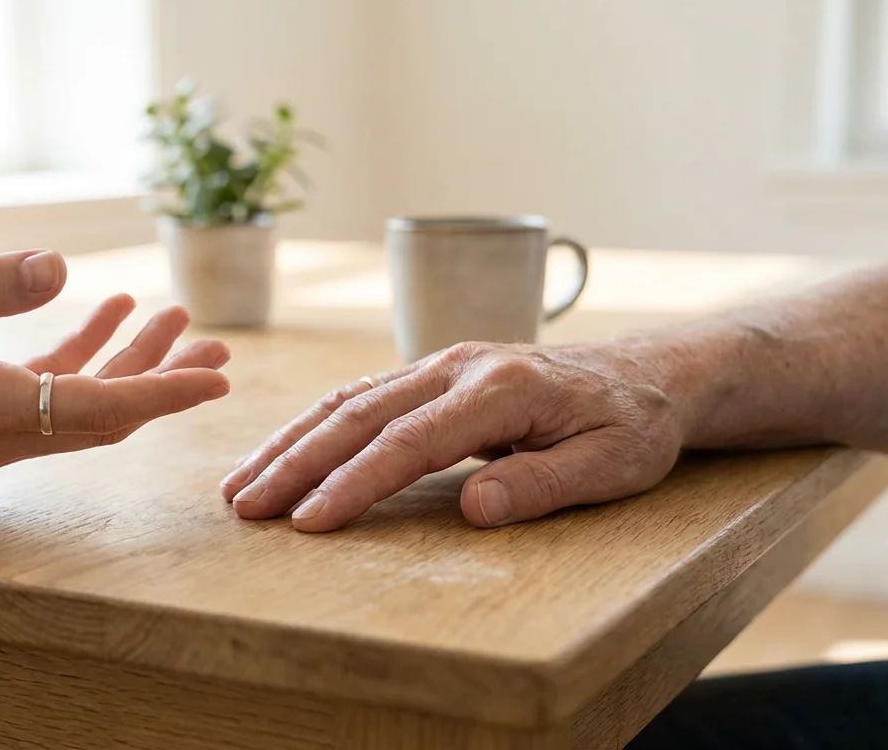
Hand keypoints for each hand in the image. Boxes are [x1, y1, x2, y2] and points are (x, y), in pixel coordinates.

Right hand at [0, 249, 229, 474]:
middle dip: (161, 380)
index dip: (164, 393)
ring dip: (124, 366)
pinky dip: (74, 361)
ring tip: (172, 320)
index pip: (100, 411)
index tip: (217, 379)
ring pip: (76, 409)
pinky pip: (39, 399)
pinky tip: (98, 313)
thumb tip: (61, 266)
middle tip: (215, 346)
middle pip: (102, 416)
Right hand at [220, 342, 684, 530]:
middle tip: (245, 506)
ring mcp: (441, 364)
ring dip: (291, 441)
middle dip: (296, 461)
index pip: (409, 441)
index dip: (353, 483)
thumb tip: (472, 511)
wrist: (646, 375)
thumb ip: (543, 484)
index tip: (307, 522)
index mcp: (499, 388)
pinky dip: (315, 427)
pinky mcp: (432, 374)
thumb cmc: (632, 426)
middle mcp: (458, 366)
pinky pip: (362, 397)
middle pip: (359, 413)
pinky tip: (284, 452)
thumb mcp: (612, 464)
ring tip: (241, 484)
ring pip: (349, 399)